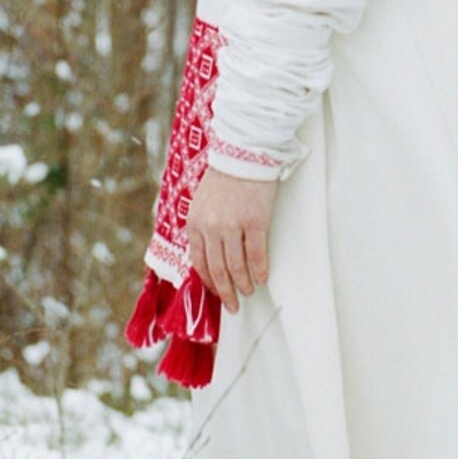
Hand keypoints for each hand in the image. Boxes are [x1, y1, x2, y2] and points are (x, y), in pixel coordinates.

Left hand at [185, 166, 277, 305]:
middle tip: (233, 305)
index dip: (208, 282)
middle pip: (217, 270)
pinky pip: (257, 254)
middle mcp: (211, 227)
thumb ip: (203, 227)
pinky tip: (263, 277)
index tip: (217, 293)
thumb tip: (210, 254)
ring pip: (236, 267)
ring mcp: (233, 225)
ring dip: (243, 284)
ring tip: (249, 291)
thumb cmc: (225, 177)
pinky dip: (260, 270)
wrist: (243, 153)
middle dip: (225, 292)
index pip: (198, 262)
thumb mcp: (202, 202)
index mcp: (195, 223)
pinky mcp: (255, 222)